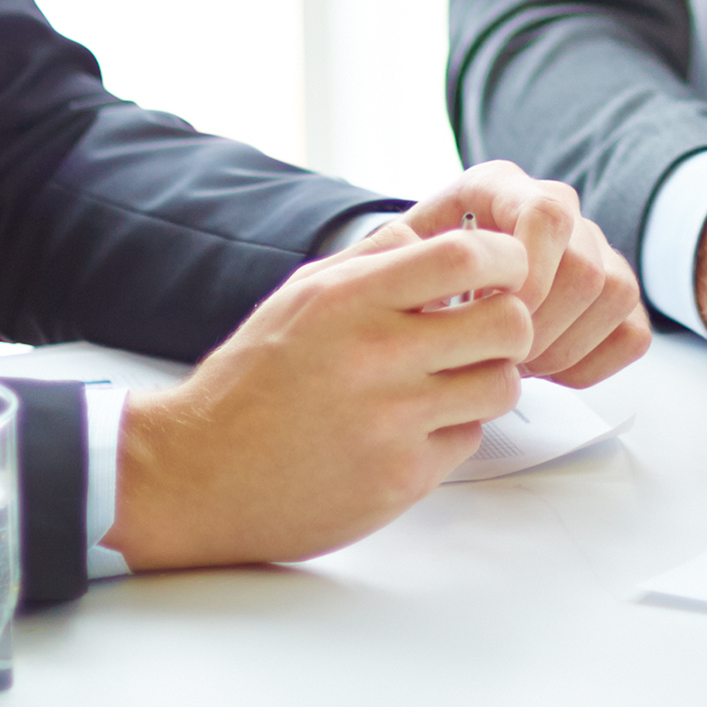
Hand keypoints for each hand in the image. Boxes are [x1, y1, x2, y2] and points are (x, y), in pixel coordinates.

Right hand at [105, 223, 531, 569]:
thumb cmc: (251, 381)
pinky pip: (468, 439)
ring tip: (447, 381)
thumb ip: (374, 260)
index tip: (500, 273)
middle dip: (508, 323)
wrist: (197, 475)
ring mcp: (392, 421)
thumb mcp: (301, 295)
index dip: (504, 260)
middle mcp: (375, 356)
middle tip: (483, 332)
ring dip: (486, 380)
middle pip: (508, 322)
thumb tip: (438, 229)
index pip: (466, 257)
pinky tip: (409, 428)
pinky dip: (451, 431)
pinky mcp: (401, 478)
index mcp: (349, 299)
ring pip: (501, 385)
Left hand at [343, 160, 651, 389]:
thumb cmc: (407, 279)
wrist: (427, 288)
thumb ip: (396, 254)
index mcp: (500, 187)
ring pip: (614, 296)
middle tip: (494, 355)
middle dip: (540, 326)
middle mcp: (557, 208)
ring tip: (513, 363)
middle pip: (588, 268)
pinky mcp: (614, 297)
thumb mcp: (388, 257)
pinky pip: (631, 333)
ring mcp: (594, 250)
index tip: (487, 315)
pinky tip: (545, 368)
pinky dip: (589, 363)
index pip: (548, 215)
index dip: (529, 274)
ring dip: (562, 346)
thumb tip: (411, 254)